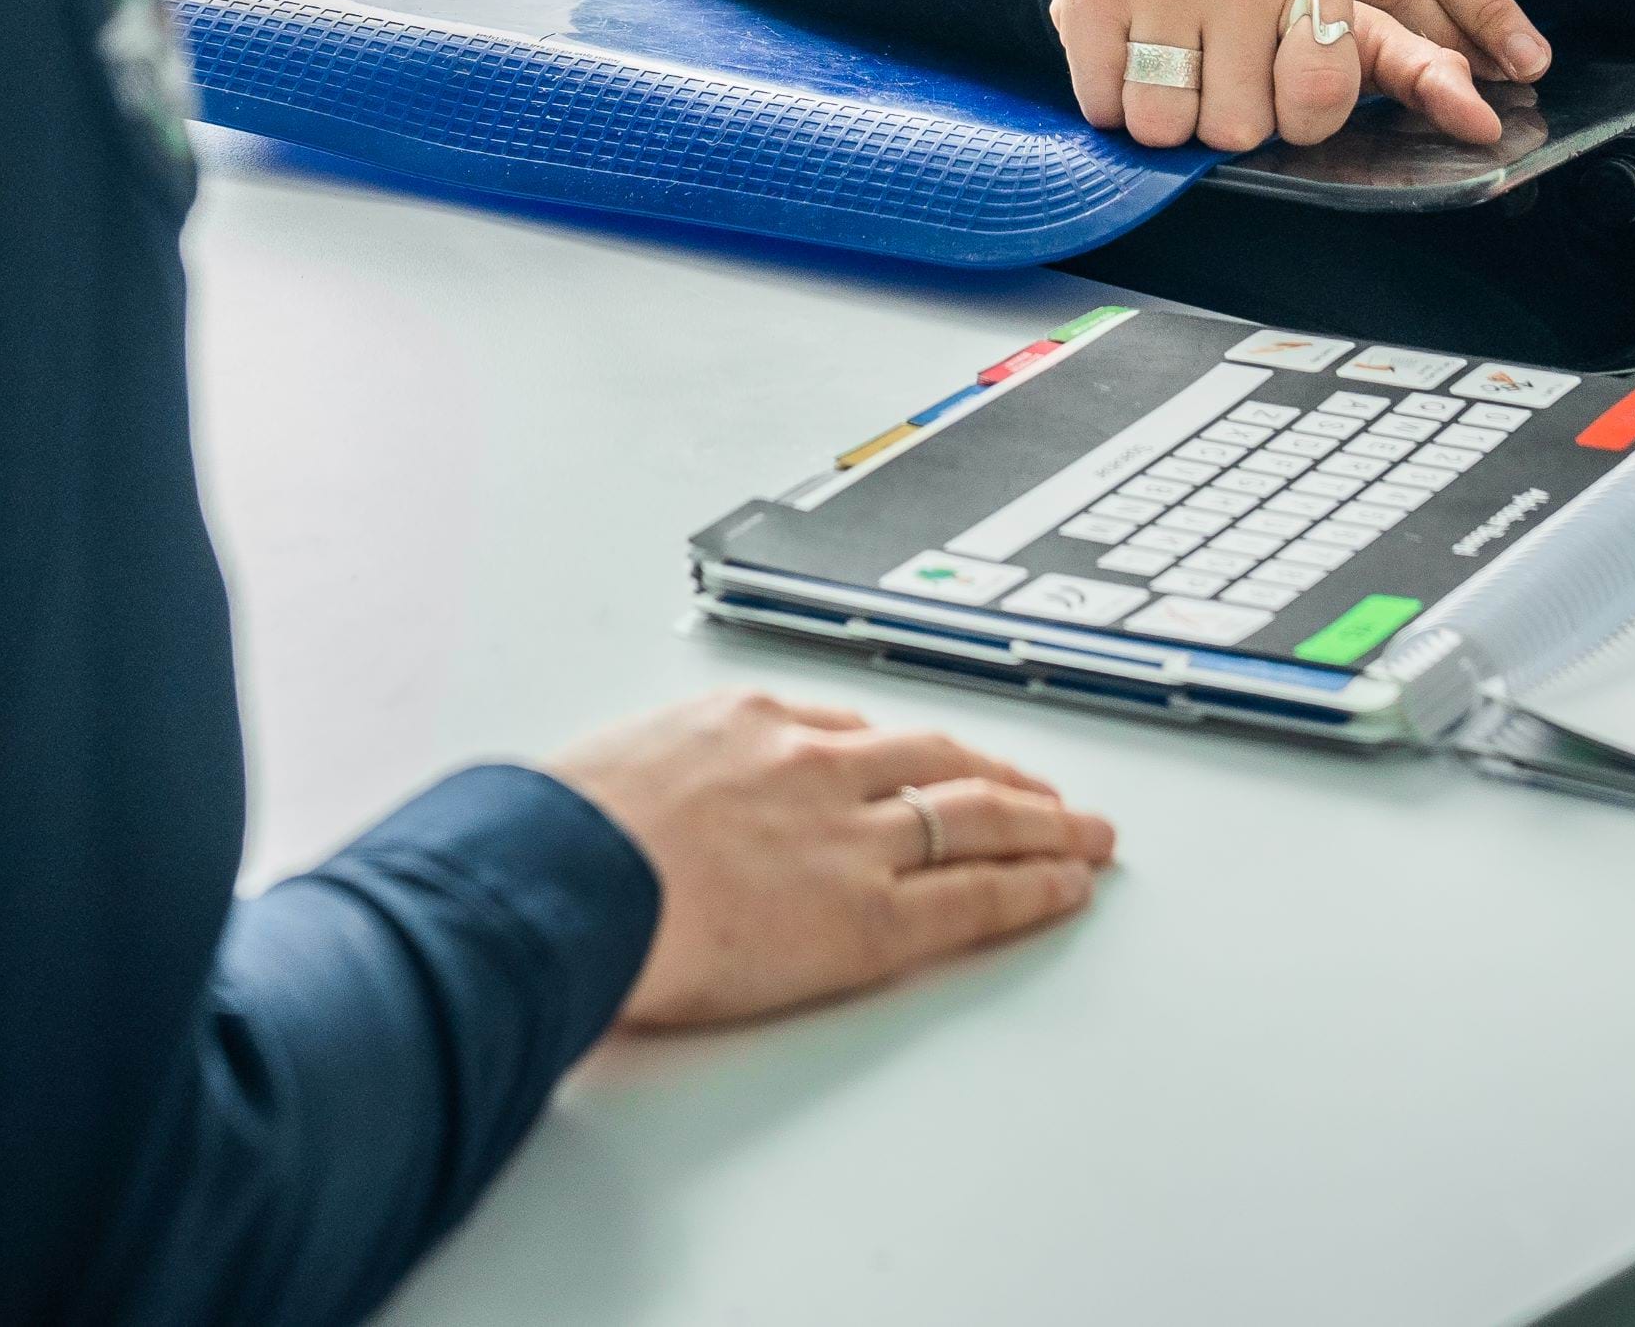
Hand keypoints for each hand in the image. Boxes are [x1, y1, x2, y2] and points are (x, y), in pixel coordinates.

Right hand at [546, 689, 1115, 1028]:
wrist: (562, 879)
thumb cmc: (550, 843)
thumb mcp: (593, 779)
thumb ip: (637, 789)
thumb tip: (612, 821)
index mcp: (741, 721)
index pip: (851, 729)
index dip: (906, 752)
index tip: (931, 762)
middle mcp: (810, 764)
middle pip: (933, 757)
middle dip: (995, 771)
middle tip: (1041, 789)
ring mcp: (846, 835)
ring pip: (973, 813)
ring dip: (1041, 821)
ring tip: (1084, 834)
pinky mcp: (868, 913)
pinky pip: (972, 892)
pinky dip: (1031, 884)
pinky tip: (1067, 884)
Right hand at [1048, 0, 1497, 151]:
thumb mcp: (1331, 18)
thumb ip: (1408, 66)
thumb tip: (1485, 121)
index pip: (1317, 105)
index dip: (1294, 116)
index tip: (1280, 79)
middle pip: (1237, 128)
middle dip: (1224, 118)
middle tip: (1219, 69)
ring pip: (1165, 126)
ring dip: (1164, 117)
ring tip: (1172, 62)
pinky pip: (1106, 107)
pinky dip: (1110, 102)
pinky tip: (1127, 54)